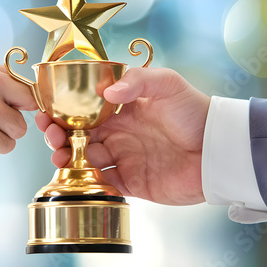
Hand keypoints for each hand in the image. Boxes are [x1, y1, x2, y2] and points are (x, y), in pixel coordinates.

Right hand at [36, 68, 209, 204]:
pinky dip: (88, 183)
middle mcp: (118, 136)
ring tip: (59, 157)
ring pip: (85, 162)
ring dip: (68, 160)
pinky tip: (78, 177)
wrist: (218, 149)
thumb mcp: (167, 83)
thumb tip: (105, 91)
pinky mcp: (132, 183)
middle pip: (78, 139)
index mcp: (121, 112)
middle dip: (60, 138)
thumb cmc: (194, 111)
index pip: (83, 113)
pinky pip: (103, 185)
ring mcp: (124, 160)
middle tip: (52, 138)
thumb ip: (137, 81)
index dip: (63, 114)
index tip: (47, 114)